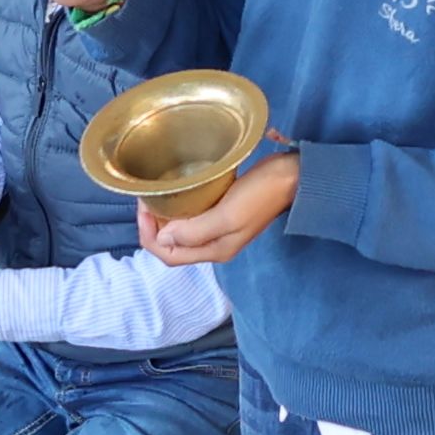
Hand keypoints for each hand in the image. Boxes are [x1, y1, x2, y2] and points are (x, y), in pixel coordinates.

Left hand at [139, 146, 295, 267]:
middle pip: (172, 246)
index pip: (169, 256)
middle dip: (153, 227)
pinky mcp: (223, 212)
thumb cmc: (259, 195)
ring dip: (165, 217)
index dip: (150, 236)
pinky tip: (176, 192)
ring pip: (181, 231)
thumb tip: (162, 239)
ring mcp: (219, 229)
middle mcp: (214, 245)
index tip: (144, 208)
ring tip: (156, 195)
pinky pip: (193, 216)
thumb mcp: (226, 215)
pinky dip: (180, 208)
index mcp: (215, 251)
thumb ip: (194, 231)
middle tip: (146, 199)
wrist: (291, 178)